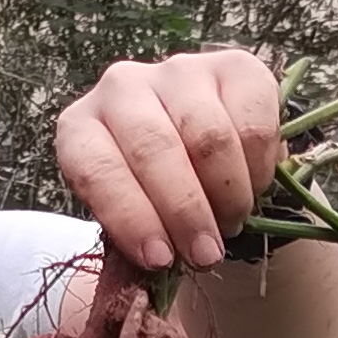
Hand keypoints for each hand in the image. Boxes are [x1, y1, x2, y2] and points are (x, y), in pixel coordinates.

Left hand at [55, 46, 286, 272]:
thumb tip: (163, 270)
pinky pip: (252, 123)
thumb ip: (138, 236)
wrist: (200, 153)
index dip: (131, 218)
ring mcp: (178, 70)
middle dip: (184, 213)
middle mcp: (121, 87)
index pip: (96, 169)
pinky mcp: (234, 67)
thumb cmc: (154, 195)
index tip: (161, 260)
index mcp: (80, 128)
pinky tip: (253, 188)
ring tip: (231, 225)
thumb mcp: (133, 216)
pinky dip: (257, 168)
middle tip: (206, 254)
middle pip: (154, 151)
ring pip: (208, 138)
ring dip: (225, 195)